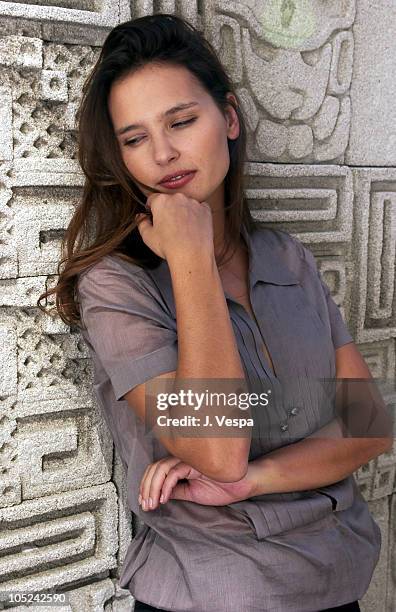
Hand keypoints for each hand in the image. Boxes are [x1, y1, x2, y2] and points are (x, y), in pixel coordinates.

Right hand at [135, 192, 213, 261]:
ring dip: (182, 212)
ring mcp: (194, 203)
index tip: (154, 217)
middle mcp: (178, 197)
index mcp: (161, 201)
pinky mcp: (206, 210)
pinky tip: (192, 228)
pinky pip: (199, 209)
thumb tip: (140, 216)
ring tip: (182, 229)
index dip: (152, 209)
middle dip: (168, 209)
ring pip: (185, 204)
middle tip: (168, 226)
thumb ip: (141, 222)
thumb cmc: (169, 247)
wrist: (192, 255)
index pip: (153, 199)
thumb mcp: (147, 237)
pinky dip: (195, 215)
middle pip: (170, 200)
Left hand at [138, 455, 256, 510]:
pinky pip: (174, 473)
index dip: (146, 485)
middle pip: (155, 468)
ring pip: (161, 469)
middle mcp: (182, 459)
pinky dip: (166, 486)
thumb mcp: (192, 493)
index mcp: (180, 465)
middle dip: (146, 488)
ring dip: (153, 488)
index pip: (156, 470)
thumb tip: (158, 496)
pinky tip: (164, 498)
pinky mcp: (195, 463)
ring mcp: (189, 459)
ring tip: (152, 503)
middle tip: (145, 506)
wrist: (241, 485)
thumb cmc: (221, 487)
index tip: (143, 502)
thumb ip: (176, 492)